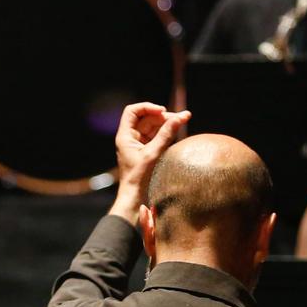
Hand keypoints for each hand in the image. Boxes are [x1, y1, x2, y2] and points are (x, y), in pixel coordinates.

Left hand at [108, 101, 189, 221]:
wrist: (134, 199)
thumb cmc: (138, 178)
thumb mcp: (153, 154)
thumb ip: (167, 134)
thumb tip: (181, 117)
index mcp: (125, 136)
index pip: (133, 111)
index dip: (148, 107)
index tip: (163, 111)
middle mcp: (130, 138)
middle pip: (146, 119)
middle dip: (162, 117)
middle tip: (179, 118)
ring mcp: (138, 145)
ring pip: (152, 128)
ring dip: (166, 125)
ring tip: (181, 123)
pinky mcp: (146, 153)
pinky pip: (156, 138)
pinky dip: (165, 135)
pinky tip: (176, 134)